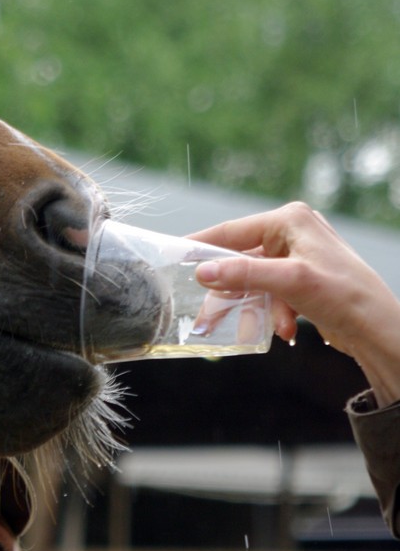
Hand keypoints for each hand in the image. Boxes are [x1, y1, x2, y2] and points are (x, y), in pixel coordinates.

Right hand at [190, 201, 399, 405]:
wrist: (377, 328)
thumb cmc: (344, 295)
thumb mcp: (289, 281)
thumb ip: (244, 273)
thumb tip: (204, 270)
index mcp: (290, 220)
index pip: (233, 230)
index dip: (201, 245)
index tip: (173, 255)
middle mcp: (292, 233)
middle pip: (242, 260)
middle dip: (230, 292)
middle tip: (205, 315)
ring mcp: (298, 256)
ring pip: (256, 281)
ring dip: (255, 308)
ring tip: (254, 330)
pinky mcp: (302, 279)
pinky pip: (272, 294)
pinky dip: (274, 313)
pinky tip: (286, 329)